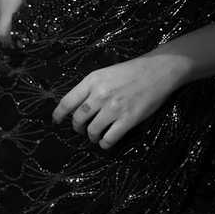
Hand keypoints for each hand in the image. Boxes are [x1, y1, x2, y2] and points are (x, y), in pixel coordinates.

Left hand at [51, 54, 181, 149]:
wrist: (158, 70)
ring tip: (95, 136)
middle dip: (77, 128)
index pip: (67, 101)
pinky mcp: (128, 119)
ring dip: (91, 137)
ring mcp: (114, 108)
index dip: (59, 114)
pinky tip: (106, 141)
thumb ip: (92, 87)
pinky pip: (109, 139)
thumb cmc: (132, 70)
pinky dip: (105, 143)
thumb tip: (78, 106)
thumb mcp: (106, 73)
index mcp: (93, 80)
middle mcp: (100, 94)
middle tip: (81, 130)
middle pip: (78, 119)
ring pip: (92, 131)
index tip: (56, 121)